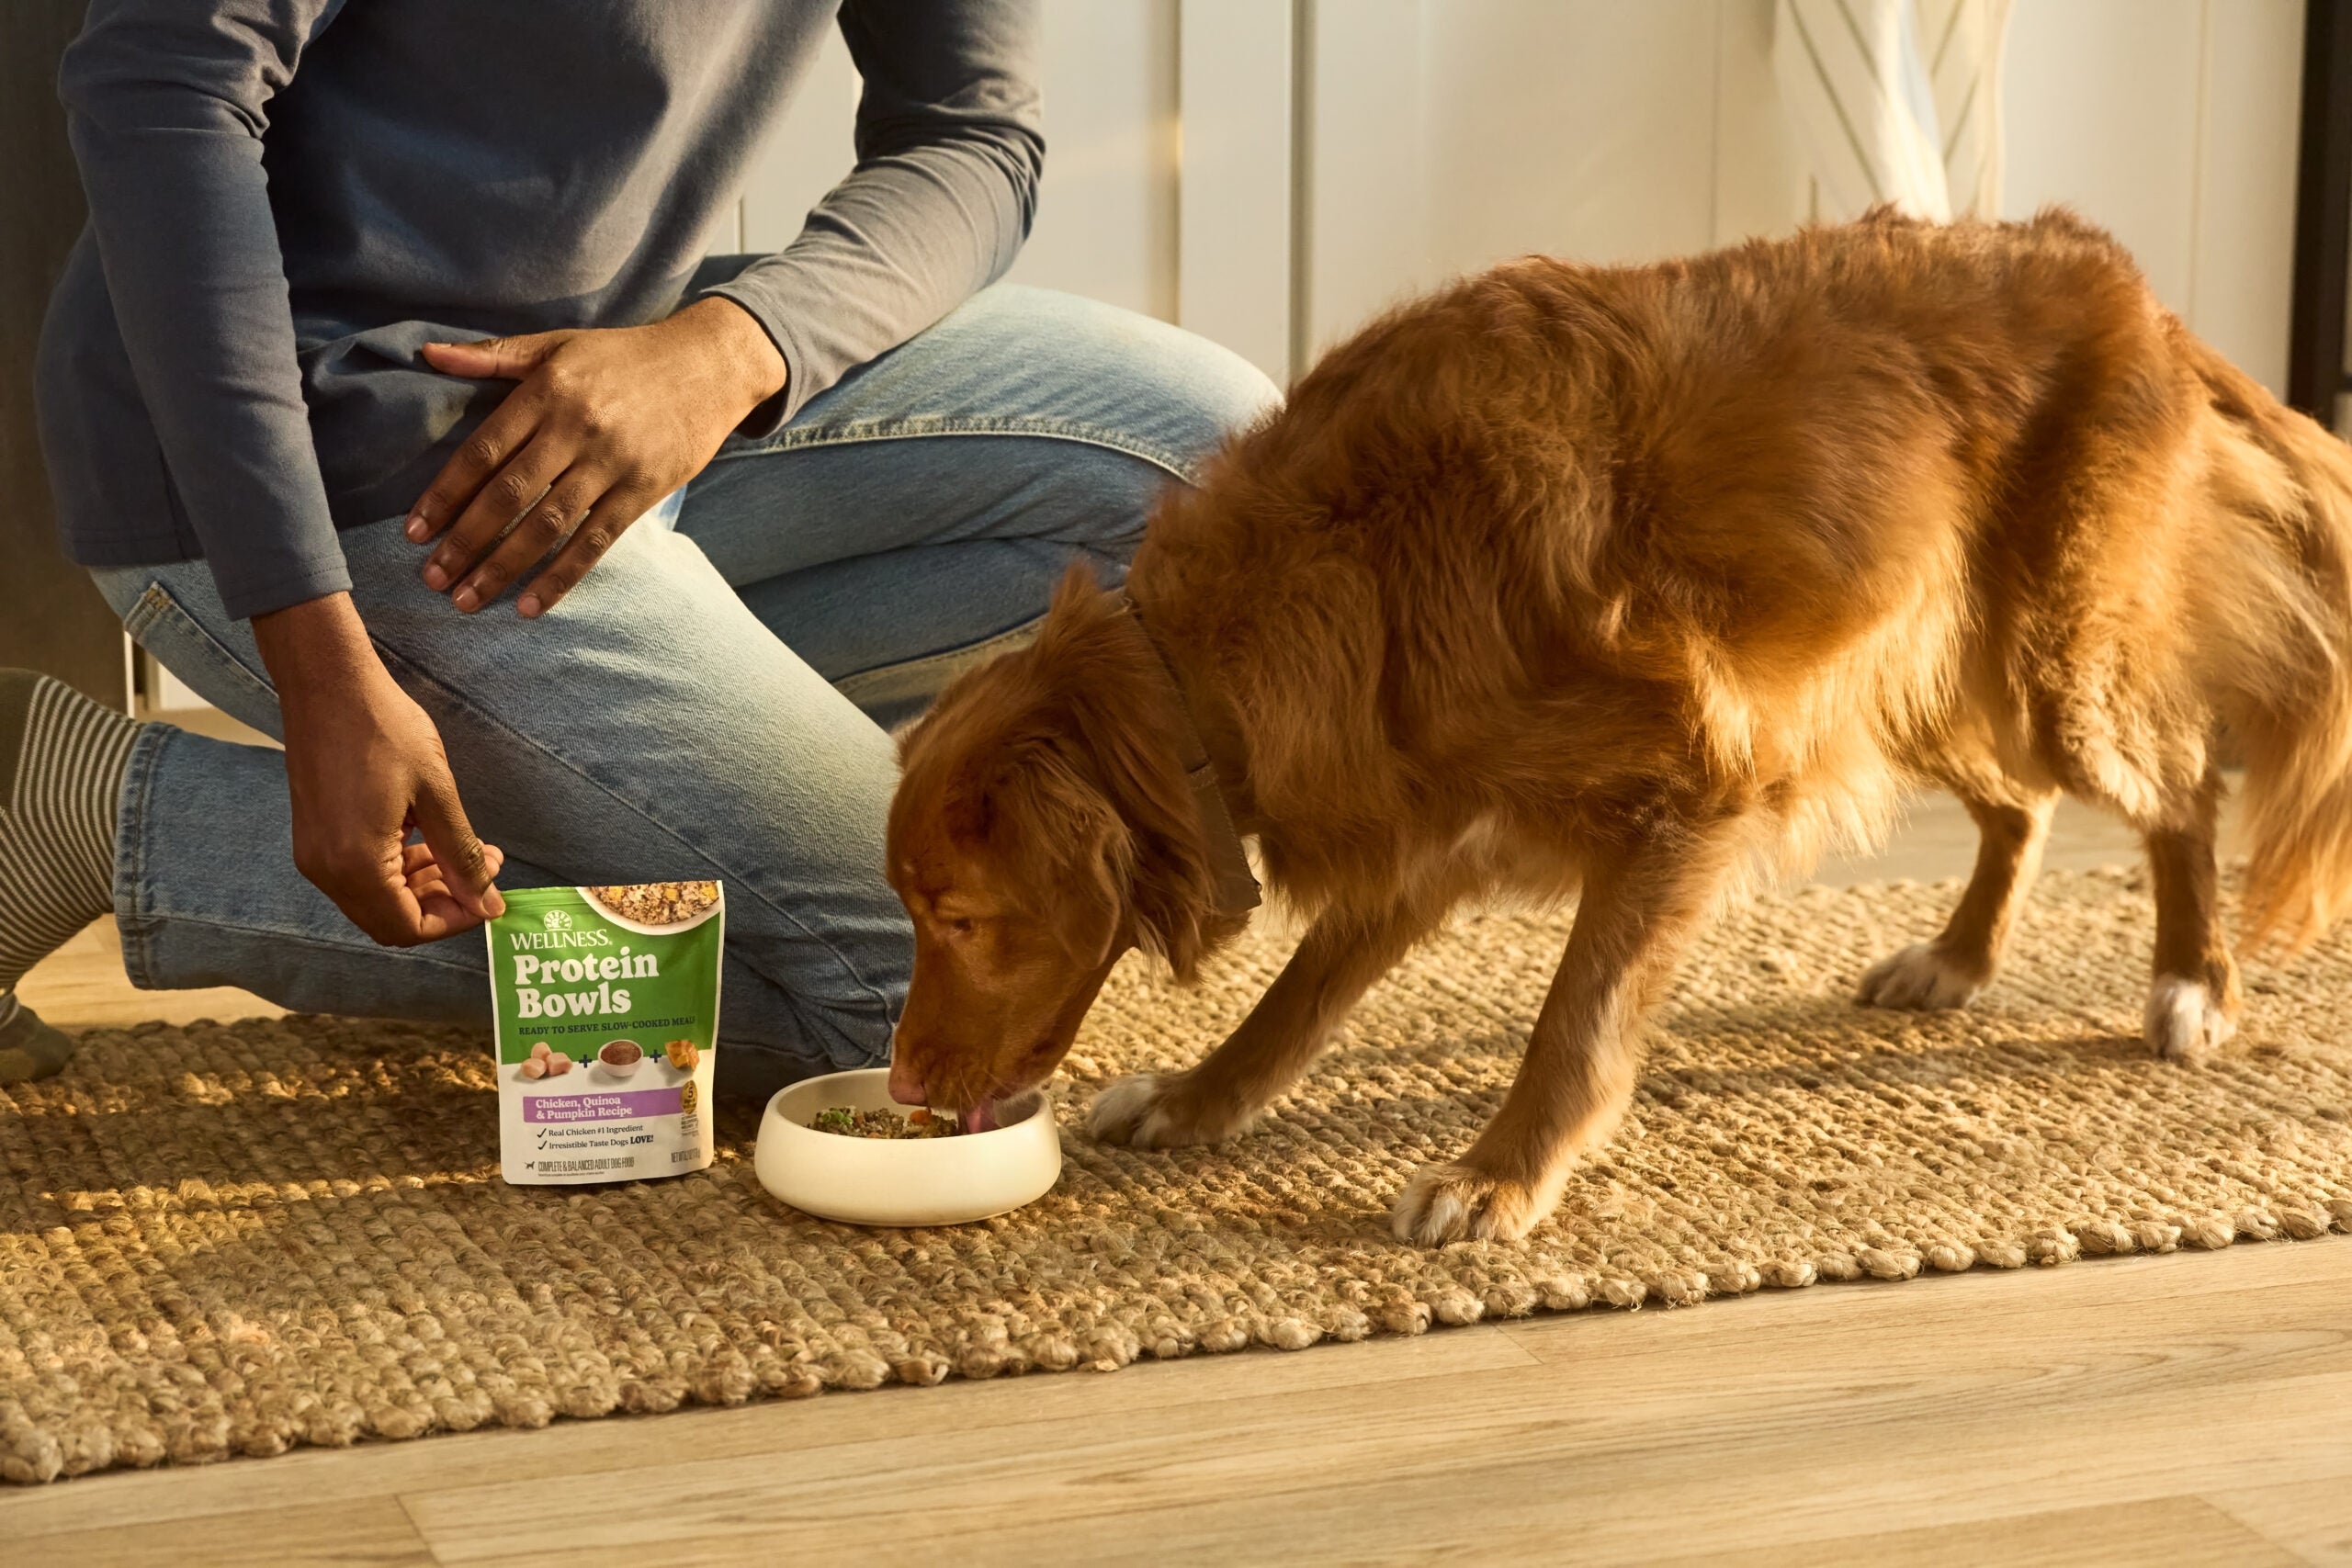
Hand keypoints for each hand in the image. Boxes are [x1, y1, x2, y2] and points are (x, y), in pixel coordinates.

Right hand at [253, 593, 506, 944]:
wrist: (328, 684)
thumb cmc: (386, 730)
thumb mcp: (437, 794)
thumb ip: (460, 855)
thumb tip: (488, 903)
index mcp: (356, 865)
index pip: (409, 927)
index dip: (456, 919)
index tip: (489, 893)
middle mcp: (326, 871)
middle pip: (391, 921)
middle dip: (443, 903)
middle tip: (482, 867)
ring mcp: (314, 855)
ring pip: (376, 899)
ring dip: (422, 886)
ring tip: (463, 851)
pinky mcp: (314, 836)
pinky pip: (359, 875)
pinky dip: (396, 870)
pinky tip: (426, 838)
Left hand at [408, 297, 786, 616]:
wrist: (708, 365)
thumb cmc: (624, 356)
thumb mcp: (557, 344)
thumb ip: (493, 356)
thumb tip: (428, 355)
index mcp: (547, 391)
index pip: (483, 452)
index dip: (445, 495)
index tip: (415, 532)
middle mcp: (577, 428)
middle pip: (509, 495)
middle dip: (466, 541)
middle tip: (433, 578)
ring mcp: (612, 463)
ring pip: (548, 525)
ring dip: (504, 567)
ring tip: (468, 600)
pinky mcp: (643, 491)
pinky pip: (596, 542)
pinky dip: (562, 576)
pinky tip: (531, 605)